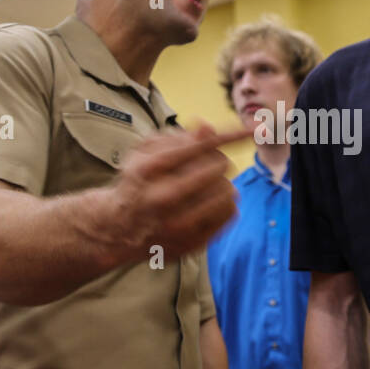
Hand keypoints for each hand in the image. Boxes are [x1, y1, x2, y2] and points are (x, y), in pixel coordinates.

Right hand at [102, 123, 249, 260]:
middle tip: (211, 164)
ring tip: (211, 184)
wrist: (118, 228)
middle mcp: (163, 197)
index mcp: (150, 169)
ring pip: (228, 191)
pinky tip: (212, 201)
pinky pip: (230, 213)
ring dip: (224, 182)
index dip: (230, 135)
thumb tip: (207, 127)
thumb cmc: (137, 182)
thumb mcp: (145, 152)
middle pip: (218, 166)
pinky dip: (227, 203)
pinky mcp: (192, 241)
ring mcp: (178, 223)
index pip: (200, 146)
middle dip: (218, 160)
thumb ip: (176, 138)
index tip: (251, 129)